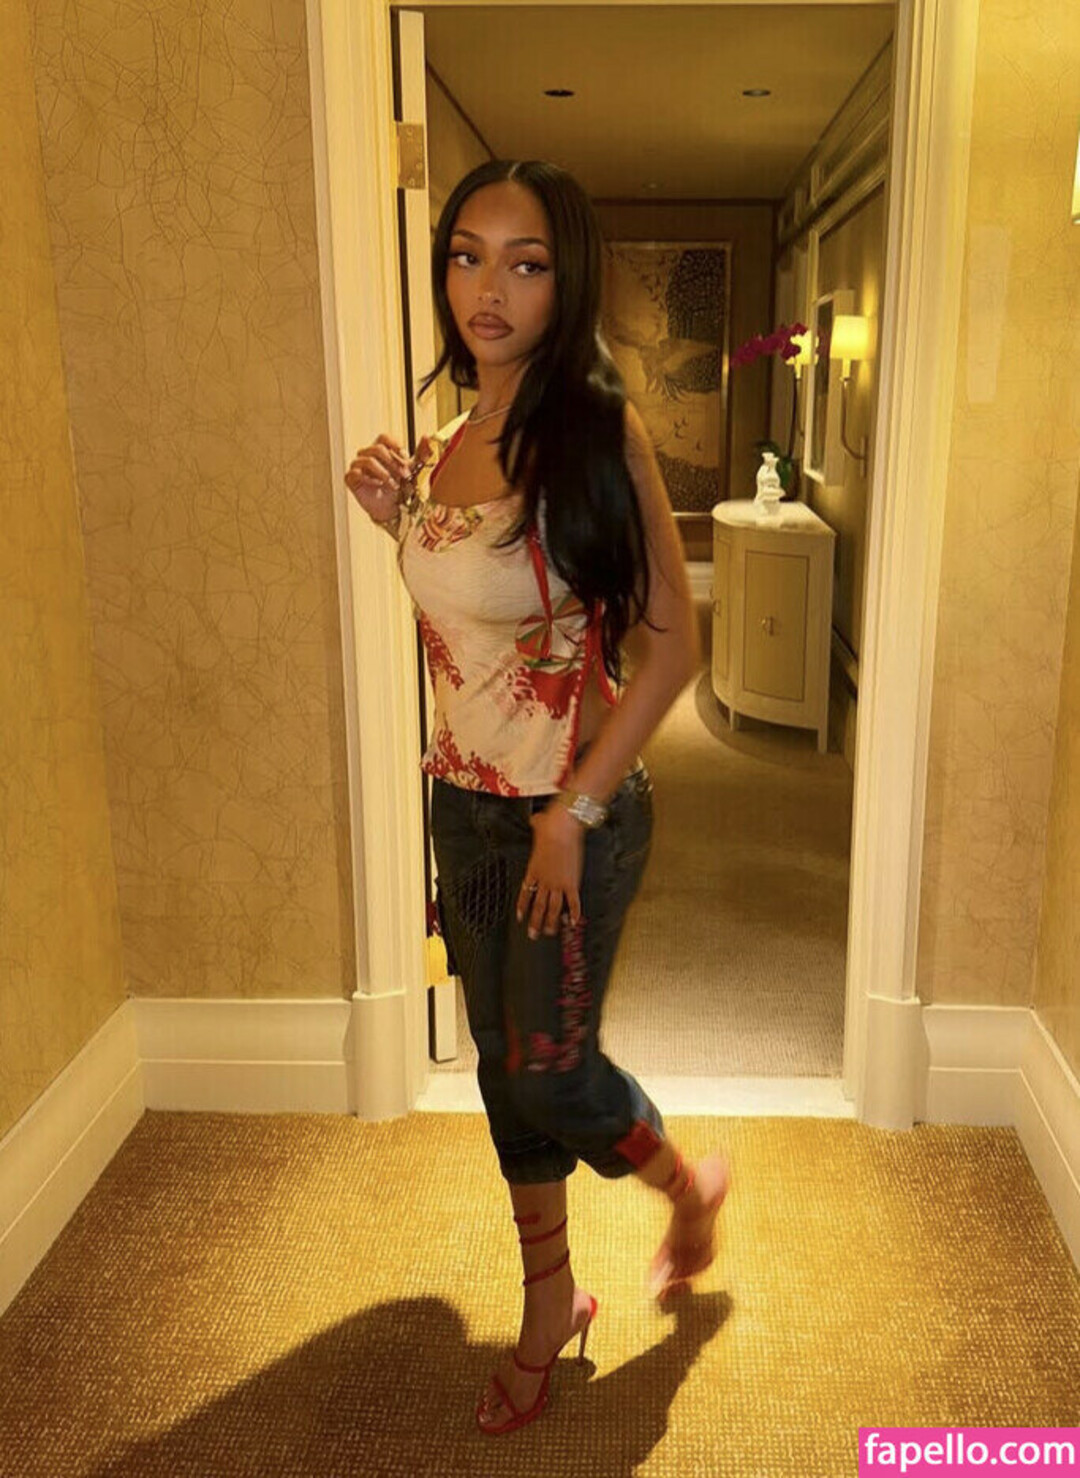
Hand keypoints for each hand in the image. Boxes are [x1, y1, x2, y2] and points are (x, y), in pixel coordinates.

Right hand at [344, 432, 433, 524]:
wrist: (394, 509)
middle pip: (377, 448)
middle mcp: (368, 455)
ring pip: (367, 460)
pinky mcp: (351, 479)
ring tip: (393, 484)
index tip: (405, 457)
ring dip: (384, 472)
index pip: (383, 438)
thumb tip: (427, 437)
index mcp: (382, 450)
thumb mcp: (414, 470)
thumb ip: (421, 453)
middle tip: (404, 475)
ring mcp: (358, 466)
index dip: (394, 446)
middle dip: (393, 462)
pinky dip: (369, 479)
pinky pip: (355, 473)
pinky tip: (378, 485)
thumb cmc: (401, 488)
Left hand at [516, 802, 585, 938]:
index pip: (525, 893)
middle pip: (538, 906)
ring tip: (550, 933)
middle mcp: (544, 880)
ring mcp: (558, 884)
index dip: (522, 906)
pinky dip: (574, 914)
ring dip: (552, 923)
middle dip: (535, 922)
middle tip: (533, 935)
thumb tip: (536, 819)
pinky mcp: (572, 883)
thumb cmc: (550, 825)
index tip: (520, 917)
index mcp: (533, 870)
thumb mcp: (539, 825)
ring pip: (553, 909)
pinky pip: (573, 902)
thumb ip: (536, 825)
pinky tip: (573, 923)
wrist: (562, 828)